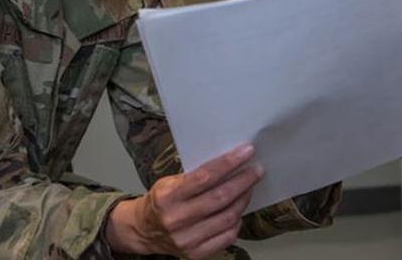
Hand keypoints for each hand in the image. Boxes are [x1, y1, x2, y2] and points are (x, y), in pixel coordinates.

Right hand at [106, 143, 263, 258]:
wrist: (144, 230)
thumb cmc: (161, 201)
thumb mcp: (169, 182)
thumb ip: (195, 176)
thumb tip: (229, 163)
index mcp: (167, 196)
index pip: (204, 177)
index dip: (229, 163)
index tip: (246, 152)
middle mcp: (176, 219)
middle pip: (220, 198)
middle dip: (243, 181)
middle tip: (257, 169)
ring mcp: (187, 239)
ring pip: (227, 217)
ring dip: (243, 199)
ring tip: (249, 187)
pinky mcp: (196, 253)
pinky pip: (227, 236)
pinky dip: (237, 220)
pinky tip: (239, 209)